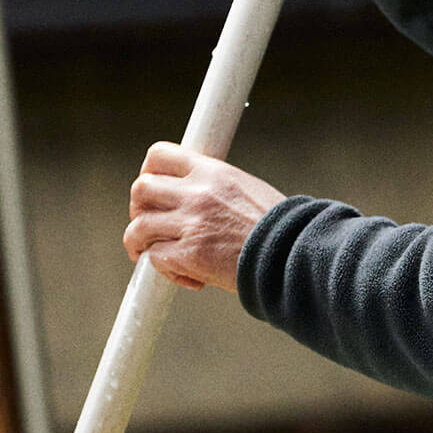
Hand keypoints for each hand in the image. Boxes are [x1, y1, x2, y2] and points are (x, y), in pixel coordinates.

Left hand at [123, 143, 285, 291]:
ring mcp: (191, 224)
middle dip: (138, 209)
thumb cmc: (280, 229)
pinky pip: (155, 259)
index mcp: (213, 172)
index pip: (160, 155)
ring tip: (152, 254)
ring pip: (139, 227)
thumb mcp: (248, 189)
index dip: (148, 171)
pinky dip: (163, 270)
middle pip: (141, 189)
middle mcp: (197, 193)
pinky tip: (187, 277)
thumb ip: (217, 187)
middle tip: (149, 224)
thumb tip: (199, 194)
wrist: (294, 255)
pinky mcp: (190, 255)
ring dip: (140, 242)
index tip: (153, 189)